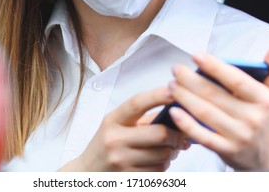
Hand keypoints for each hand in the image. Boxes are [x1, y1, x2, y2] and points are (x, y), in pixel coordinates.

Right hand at [58, 88, 189, 171]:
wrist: (87, 172)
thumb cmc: (107, 145)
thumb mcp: (117, 127)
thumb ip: (144, 119)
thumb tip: (176, 114)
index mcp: (112, 121)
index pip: (136, 104)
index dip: (157, 96)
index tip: (173, 90)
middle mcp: (114, 139)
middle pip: (160, 133)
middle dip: (177, 135)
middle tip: (181, 136)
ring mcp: (121, 160)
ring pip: (164, 154)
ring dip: (172, 152)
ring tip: (167, 150)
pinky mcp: (128, 177)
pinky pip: (159, 170)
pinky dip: (164, 165)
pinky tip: (157, 162)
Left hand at [168, 47, 268, 169]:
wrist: (264, 157)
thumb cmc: (262, 119)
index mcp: (263, 100)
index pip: (236, 80)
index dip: (214, 67)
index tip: (196, 55)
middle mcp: (252, 118)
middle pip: (214, 95)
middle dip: (190, 80)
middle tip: (176, 69)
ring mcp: (238, 135)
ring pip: (205, 113)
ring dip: (184, 97)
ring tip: (171, 85)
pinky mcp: (226, 150)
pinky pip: (202, 136)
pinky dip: (186, 123)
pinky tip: (173, 111)